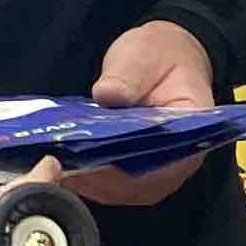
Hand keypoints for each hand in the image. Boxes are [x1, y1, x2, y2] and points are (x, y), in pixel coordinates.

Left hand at [72, 18, 220, 205]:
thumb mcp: (146, 54)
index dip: (126, 169)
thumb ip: (130, 73)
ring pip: (116, 190)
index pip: (162, 165)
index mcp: (192, 134)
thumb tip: (108, 94)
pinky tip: (59, 160)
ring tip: (53, 160)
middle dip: (96, 175)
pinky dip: (83, 175)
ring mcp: (154, 173)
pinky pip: (107, 184)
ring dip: (85, 178)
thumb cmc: (160, 56)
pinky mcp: (132, 173)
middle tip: (59, 160)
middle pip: (135, 185)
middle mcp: (176, 163)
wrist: (162, 60)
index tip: (89, 159)